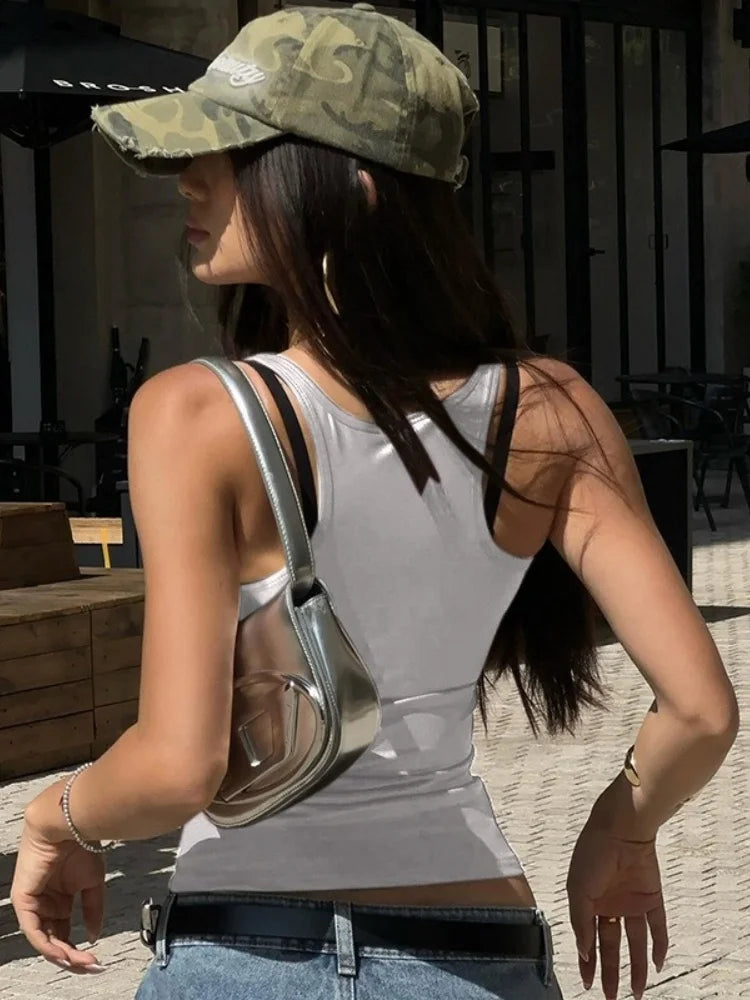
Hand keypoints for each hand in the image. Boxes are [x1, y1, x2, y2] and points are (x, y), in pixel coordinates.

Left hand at [11, 818, 105, 972]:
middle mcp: (44, 904)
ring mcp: (33, 903)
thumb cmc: (81, 845)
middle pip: (54, 941)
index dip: (77, 950)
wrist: (69, 824)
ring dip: (62, 954)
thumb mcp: (93, 883)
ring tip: (80, 962)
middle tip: (89, 966)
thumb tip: (94, 936)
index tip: (94, 960)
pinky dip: (48, 944)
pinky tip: (63, 951)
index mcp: (59, 900)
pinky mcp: (23, 900)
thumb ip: (93, 910)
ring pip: (44, 939)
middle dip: (71, 957)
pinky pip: (34, 929)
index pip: (64, 934)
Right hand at [566, 820, 667, 998]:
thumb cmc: (592, 854)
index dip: (587, 962)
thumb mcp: (578, 889)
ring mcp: (631, 903)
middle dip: (611, 972)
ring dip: (637, 967)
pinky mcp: (651, 898)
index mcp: (587, 902)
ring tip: (638, 992)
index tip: (587, 983)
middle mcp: (609, 905)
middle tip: (611, 997)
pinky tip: (658, 964)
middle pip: (612, 946)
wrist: (620, 829)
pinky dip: (659, 945)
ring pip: (635, 942)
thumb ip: (581, 921)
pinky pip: (657, 927)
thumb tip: (583, 951)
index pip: (588, 939)